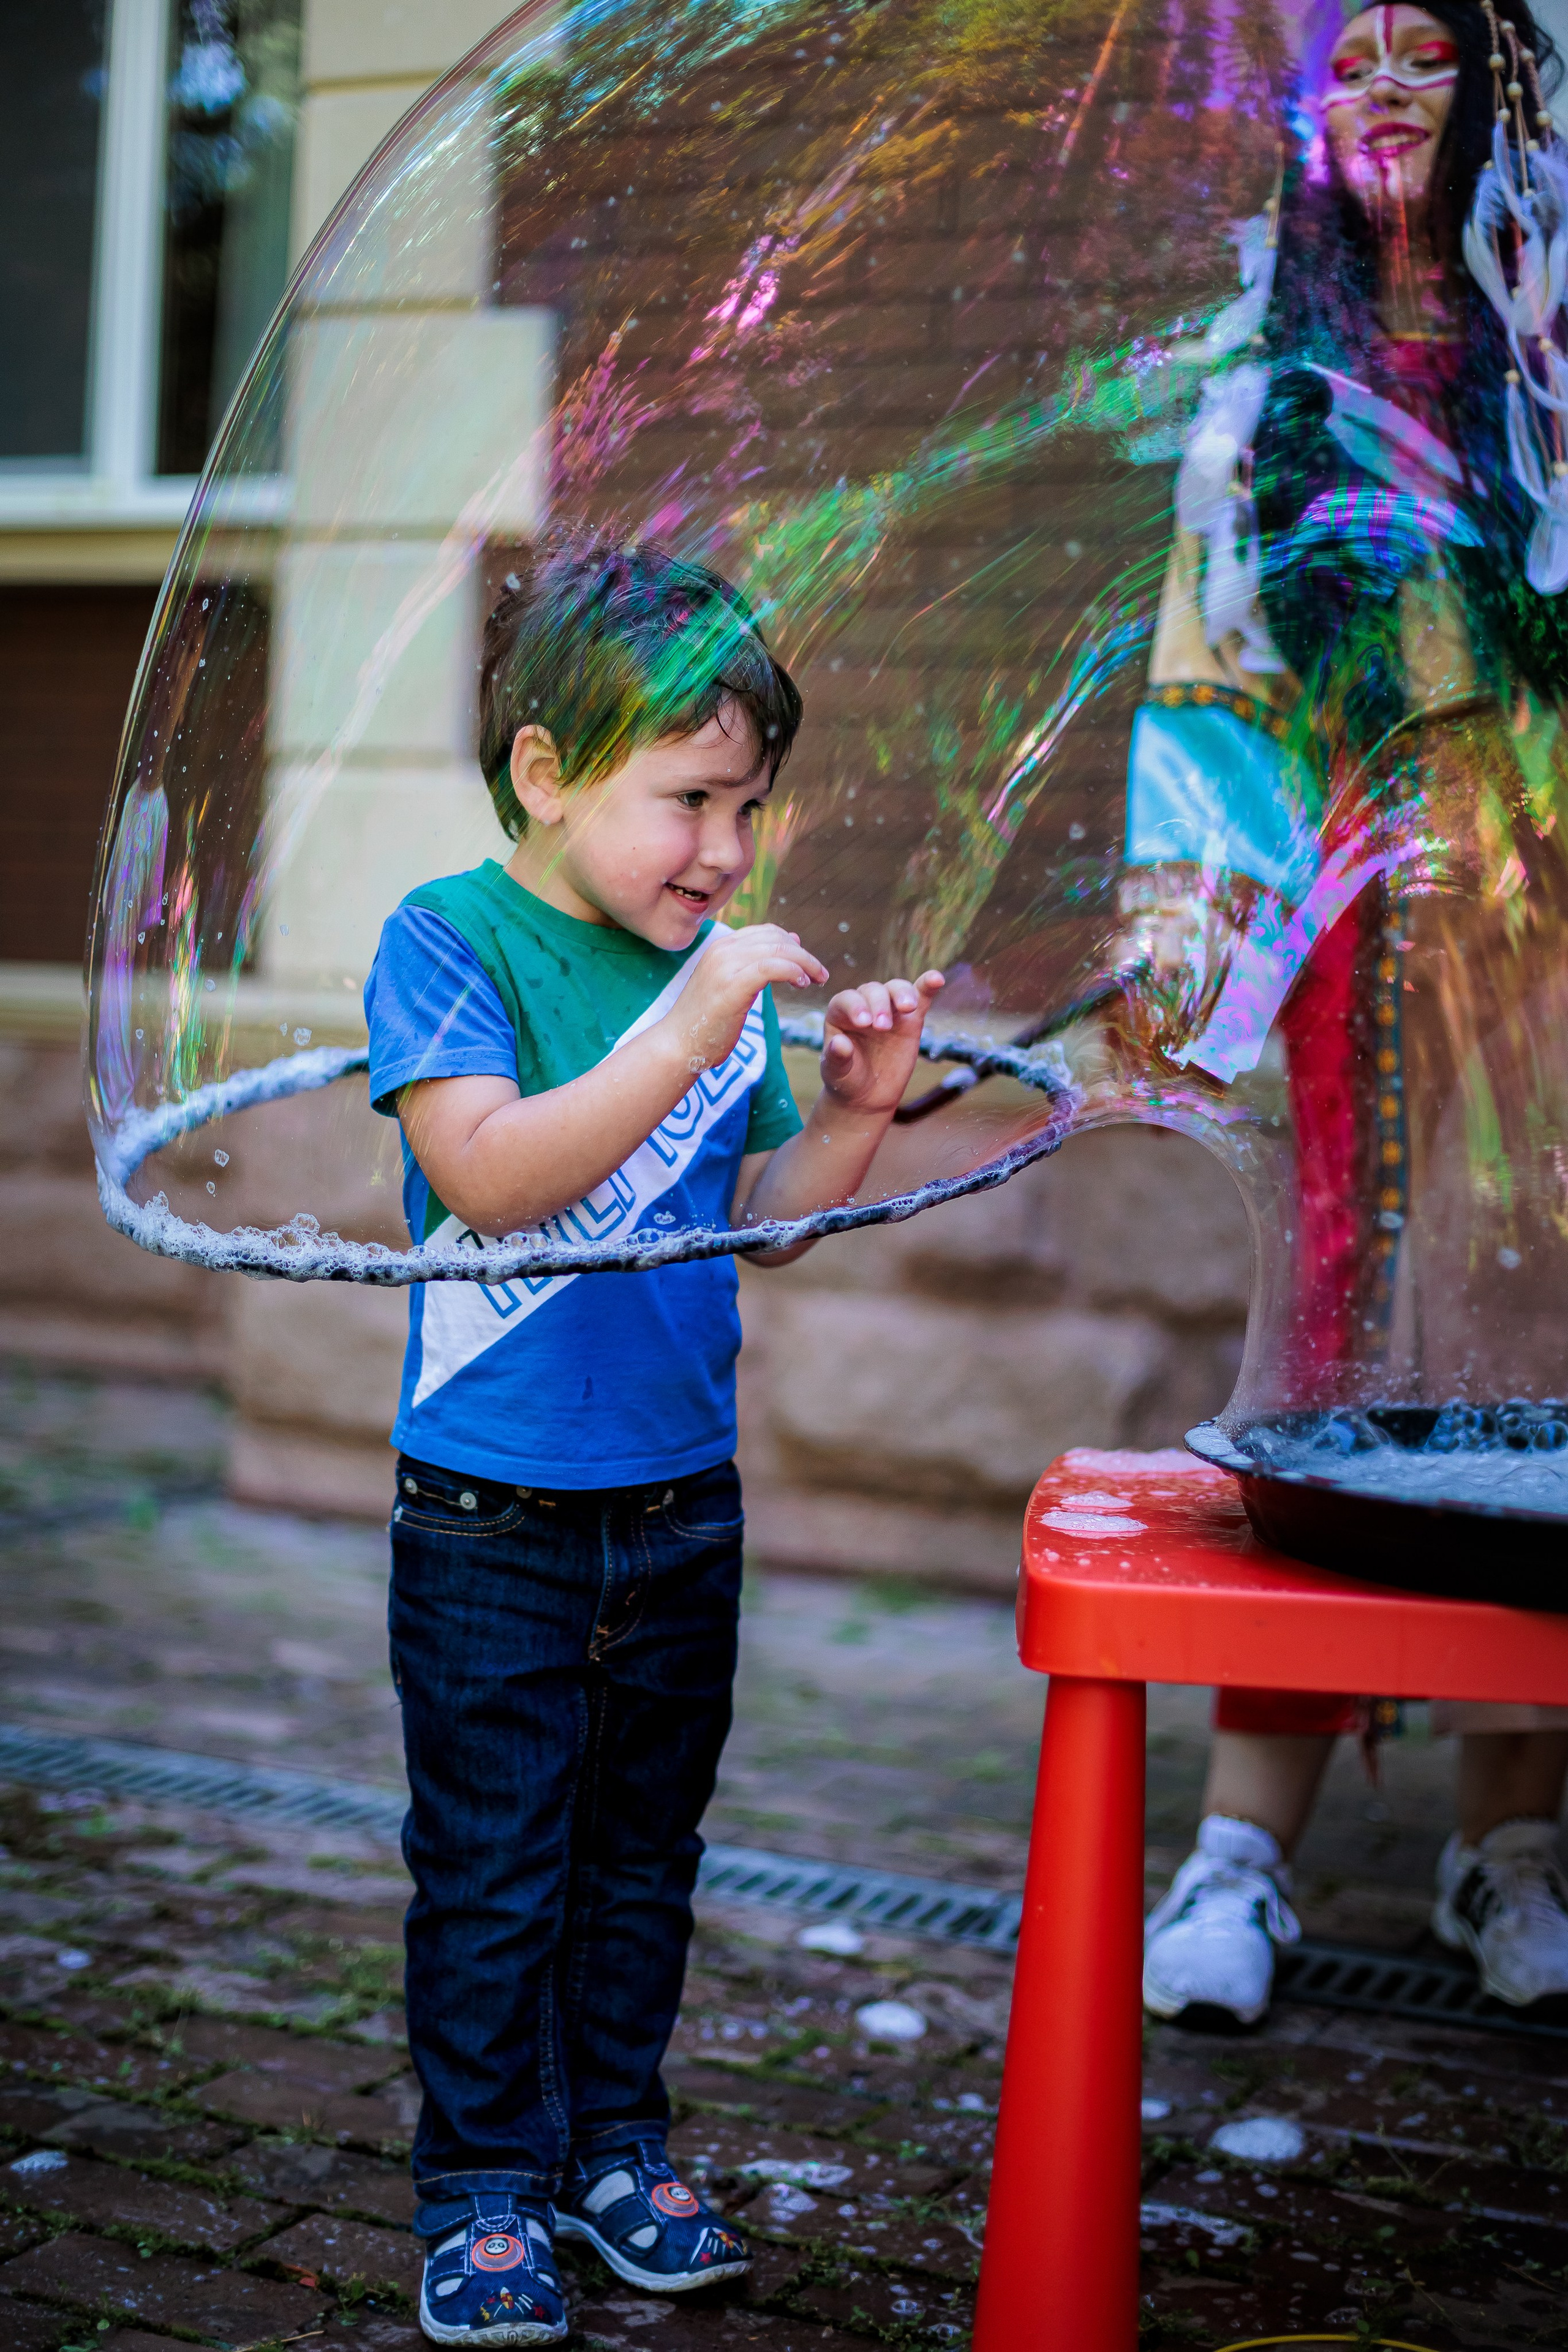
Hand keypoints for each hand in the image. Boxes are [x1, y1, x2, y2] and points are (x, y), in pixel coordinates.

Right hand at [662, 923, 827, 1074]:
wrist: (678, 1044)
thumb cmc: (705, 1021)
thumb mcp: (728, 986)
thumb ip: (752, 966)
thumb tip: (788, 943)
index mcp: (721, 947)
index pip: (766, 932)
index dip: (791, 943)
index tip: (808, 962)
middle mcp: (722, 949)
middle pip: (775, 938)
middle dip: (804, 954)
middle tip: (821, 974)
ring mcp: (725, 965)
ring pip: (778, 949)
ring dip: (805, 962)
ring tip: (817, 979)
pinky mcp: (732, 985)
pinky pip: (772, 967)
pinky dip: (793, 971)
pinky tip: (801, 983)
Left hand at [820, 970, 944, 1112]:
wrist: (869, 1095)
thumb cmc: (847, 1080)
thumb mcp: (837, 1073)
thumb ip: (837, 1057)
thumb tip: (839, 1043)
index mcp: (840, 1014)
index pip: (846, 1000)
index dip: (855, 1006)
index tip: (864, 1023)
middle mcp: (864, 1006)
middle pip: (873, 991)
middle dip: (879, 1004)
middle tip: (883, 1027)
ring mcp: (889, 1010)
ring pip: (896, 989)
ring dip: (902, 994)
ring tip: (908, 1008)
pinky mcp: (911, 1019)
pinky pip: (920, 997)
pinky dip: (928, 987)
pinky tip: (936, 979)